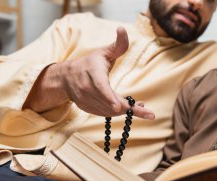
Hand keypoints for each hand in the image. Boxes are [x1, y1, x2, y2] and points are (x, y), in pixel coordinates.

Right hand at [26, 27, 154, 119]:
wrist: (66, 77)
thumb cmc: (90, 63)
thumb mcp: (104, 52)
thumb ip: (118, 45)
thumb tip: (122, 29)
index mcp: (92, 72)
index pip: (101, 86)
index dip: (109, 97)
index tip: (118, 106)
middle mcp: (87, 88)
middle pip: (110, 103)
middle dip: (130, 110)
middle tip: (150, 114)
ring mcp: (85, 100)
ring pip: (110, 111)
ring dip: (127, 111)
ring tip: (141, 106)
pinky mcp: (87, 109)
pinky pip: (106, 114)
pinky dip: (118, 113)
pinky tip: (129, 108)